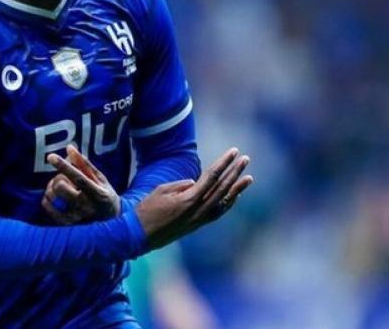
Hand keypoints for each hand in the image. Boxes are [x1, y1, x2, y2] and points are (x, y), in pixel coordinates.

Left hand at [41, 145, 120, 223]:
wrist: (112, 223)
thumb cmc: (105, 195)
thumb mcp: (99, 179)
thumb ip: (84, 164)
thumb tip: (69, 147)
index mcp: (97, 193)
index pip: (78, 177)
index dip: (64, 166)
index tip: (51, 156)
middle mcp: (86, 207)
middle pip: (61, 187)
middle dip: (58, 178)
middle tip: (64, 178)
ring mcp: (76, 218)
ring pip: (52, 198)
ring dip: (51, 188)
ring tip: (59, 187)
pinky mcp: (68, 225)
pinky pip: (48, 210)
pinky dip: (47, 201)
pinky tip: (53, 198)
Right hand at [136, 147, 252, 249]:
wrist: (139, 236)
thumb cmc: (146, 210)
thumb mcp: (160, 191)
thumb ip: (179, 185)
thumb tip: (194, 183)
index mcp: (188, 199)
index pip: (211, 177)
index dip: (224, 163)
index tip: (233, 151)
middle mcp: (197, 210)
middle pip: (221, 187)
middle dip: (234, 172)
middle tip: (246, 158)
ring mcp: (199, 220)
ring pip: (224, 202)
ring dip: (237, 189)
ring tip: (249, 177)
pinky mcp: (196, 225)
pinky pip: (217, 213)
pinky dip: (228, 203)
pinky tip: (235, 195)